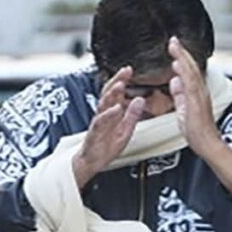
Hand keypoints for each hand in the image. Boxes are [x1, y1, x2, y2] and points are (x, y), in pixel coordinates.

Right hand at [73, 66, 143, 187]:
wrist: (92, 162)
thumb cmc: (106, 146)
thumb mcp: (126, 130)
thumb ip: (132, 115)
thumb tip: (140, 100)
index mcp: (111, 112)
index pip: (116, 92)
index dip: (121, 80)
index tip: (129, 70)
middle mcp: (104, 114)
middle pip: (109, 93)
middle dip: (116, 80)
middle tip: (125, 71)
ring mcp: (98, 122)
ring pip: (103, 104)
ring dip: (112, 94)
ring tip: (120, 85)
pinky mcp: (95, 132)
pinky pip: (101, 121)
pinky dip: (109, 114)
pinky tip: (116, 108)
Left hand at [168, 37, 231, 193]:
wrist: (208, 144)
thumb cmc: (197, 131)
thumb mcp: (183, 109)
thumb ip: (179, 95)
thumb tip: (174, 81)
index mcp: (196, 92)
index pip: (188, 71)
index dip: (181, 58)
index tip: (174, 47)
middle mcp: (200, 91)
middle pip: (191, 67)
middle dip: (182, 52)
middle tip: (173, 40)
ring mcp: (200, 96)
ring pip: (191, 72)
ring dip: (183, 58)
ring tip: (174, 46)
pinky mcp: (197, 103)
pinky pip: (191, 85)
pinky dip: (185, 73)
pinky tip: (178, 64)